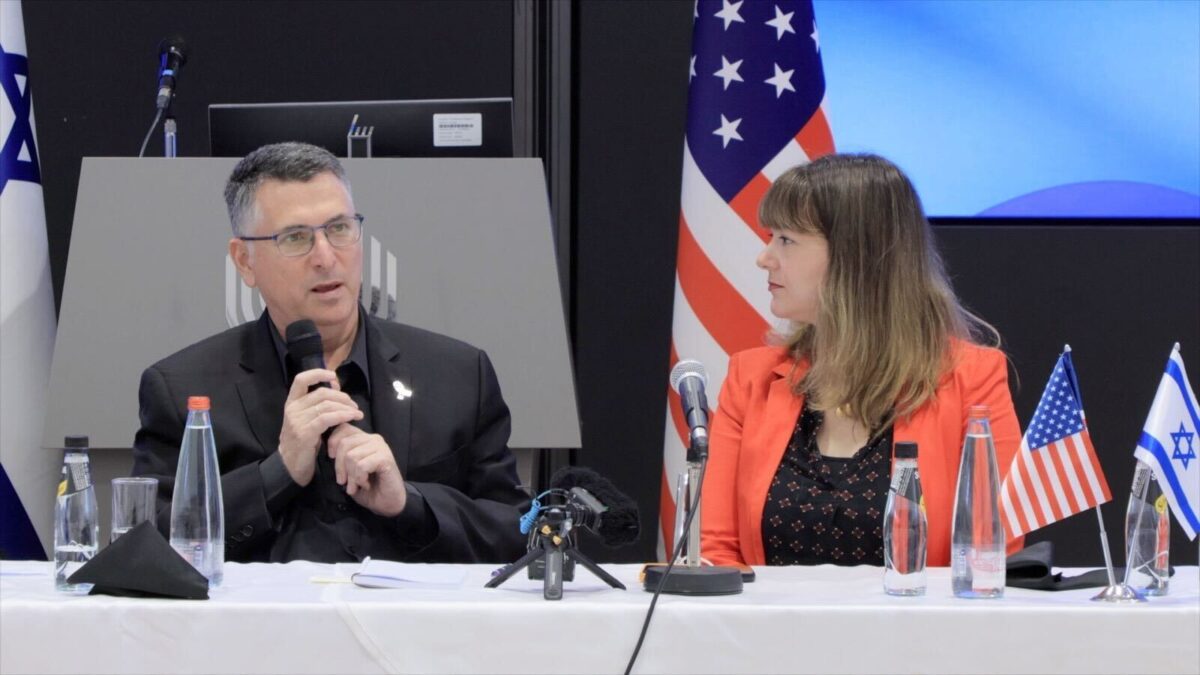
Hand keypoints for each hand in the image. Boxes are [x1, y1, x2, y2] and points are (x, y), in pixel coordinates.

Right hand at [278, 369, 362, 485]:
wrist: (290, 466)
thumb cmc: (303, 442)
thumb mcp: (307, 420)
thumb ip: (318, 405)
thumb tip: (336, 388)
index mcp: (292, 403)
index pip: (301, 379)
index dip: (318, 373)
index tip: (333, 376)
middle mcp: (292, 409)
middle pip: (321, 393)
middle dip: (342, 397)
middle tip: (354, 405)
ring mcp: (297, 421)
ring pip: (326, 405)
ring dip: (346, 407)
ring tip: (357, 413)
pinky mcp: (304, 433)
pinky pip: (327, 418)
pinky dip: (342, 415)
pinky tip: (352, 417)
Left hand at [328, 424, 406, 516]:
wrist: (387, 502)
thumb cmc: (366, 487)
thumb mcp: (349, 469)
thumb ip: (341, 456)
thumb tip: (327, 450)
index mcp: (363, 438)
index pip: (342, 428)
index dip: (332, 443)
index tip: (331, 458)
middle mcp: (373, 439)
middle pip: (344, 444)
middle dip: (339, 467)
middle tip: (344, 482)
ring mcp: (380, 447)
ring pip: (351, 456)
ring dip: (351, 476)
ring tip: (357, 485)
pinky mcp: (386, 458)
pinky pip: (361, 466)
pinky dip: (360, 479)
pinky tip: (366, 484)